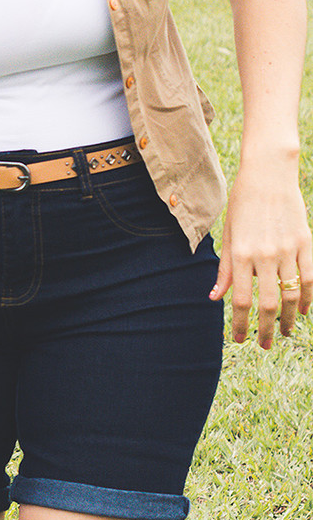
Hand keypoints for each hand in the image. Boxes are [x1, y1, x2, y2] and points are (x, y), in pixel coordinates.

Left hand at [211, 169, 312, 347]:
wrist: (268, 174)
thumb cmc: (242, 204)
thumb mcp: (228, 235)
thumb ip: (224, 269)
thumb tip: (215, 298)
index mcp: (241, 254)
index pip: (240, 299)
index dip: (239, 323)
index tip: (238, 339)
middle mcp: (265, 255)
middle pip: (268, 303)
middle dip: (266, 329)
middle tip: (264, 345)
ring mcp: (288, 249)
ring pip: (292, 294)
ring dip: (288, 318)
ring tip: (284, 332)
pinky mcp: (306, 242)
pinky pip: (310, 277)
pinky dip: (308, 298)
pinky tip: (303, 311)